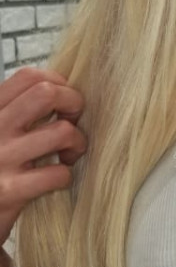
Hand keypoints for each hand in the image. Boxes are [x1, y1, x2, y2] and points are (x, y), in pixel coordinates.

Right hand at [0, 67, 86, 245]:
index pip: (29, 76)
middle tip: (72, 122)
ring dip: (77, 143)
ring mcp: (0, 158)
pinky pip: (58, 173)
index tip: (64, 101)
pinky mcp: (9, 191)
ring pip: (62, 132)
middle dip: (73, 104)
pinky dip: (65, 177)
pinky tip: (55, 181)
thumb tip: (60, 90)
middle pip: (47, 94)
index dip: (58, 83)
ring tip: (69, 155)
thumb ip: (17, 112)